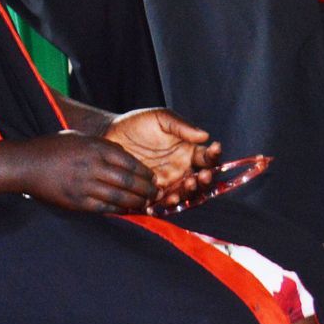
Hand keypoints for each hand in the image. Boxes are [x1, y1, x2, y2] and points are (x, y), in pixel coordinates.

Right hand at [14, 132, 156, 212]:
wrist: (26, 164)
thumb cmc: (52, 148)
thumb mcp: (79, 137)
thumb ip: (102, 145)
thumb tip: (124, 155)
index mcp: (95, 148)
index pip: (130, 161)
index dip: (144, 172)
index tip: (152, 177)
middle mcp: (92, 166)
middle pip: (128, 181)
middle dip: (146, 189)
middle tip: (155, 193)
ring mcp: (84, 185)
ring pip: (120, 197)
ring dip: (136, 202)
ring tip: (145, 204)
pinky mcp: (77, 201)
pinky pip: (104, 208)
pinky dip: (119, 211)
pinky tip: (126, 210)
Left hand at [101, 109, 222, 206]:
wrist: (110, 135)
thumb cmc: (137, 124)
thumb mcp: (160, 118)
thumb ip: (181, 126)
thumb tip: (205, 135)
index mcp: (188, 151)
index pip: (207, 157)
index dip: (214, 155)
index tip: (214, 148)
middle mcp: (182, 170)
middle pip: (201, 181)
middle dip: (204, 180)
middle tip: (201, 176)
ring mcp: (168, 183)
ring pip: (185, 195)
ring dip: (187, 194)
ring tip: (184, 187)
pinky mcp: (151, 193)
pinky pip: (161, 203)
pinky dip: (164, 205)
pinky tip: (162, 200)